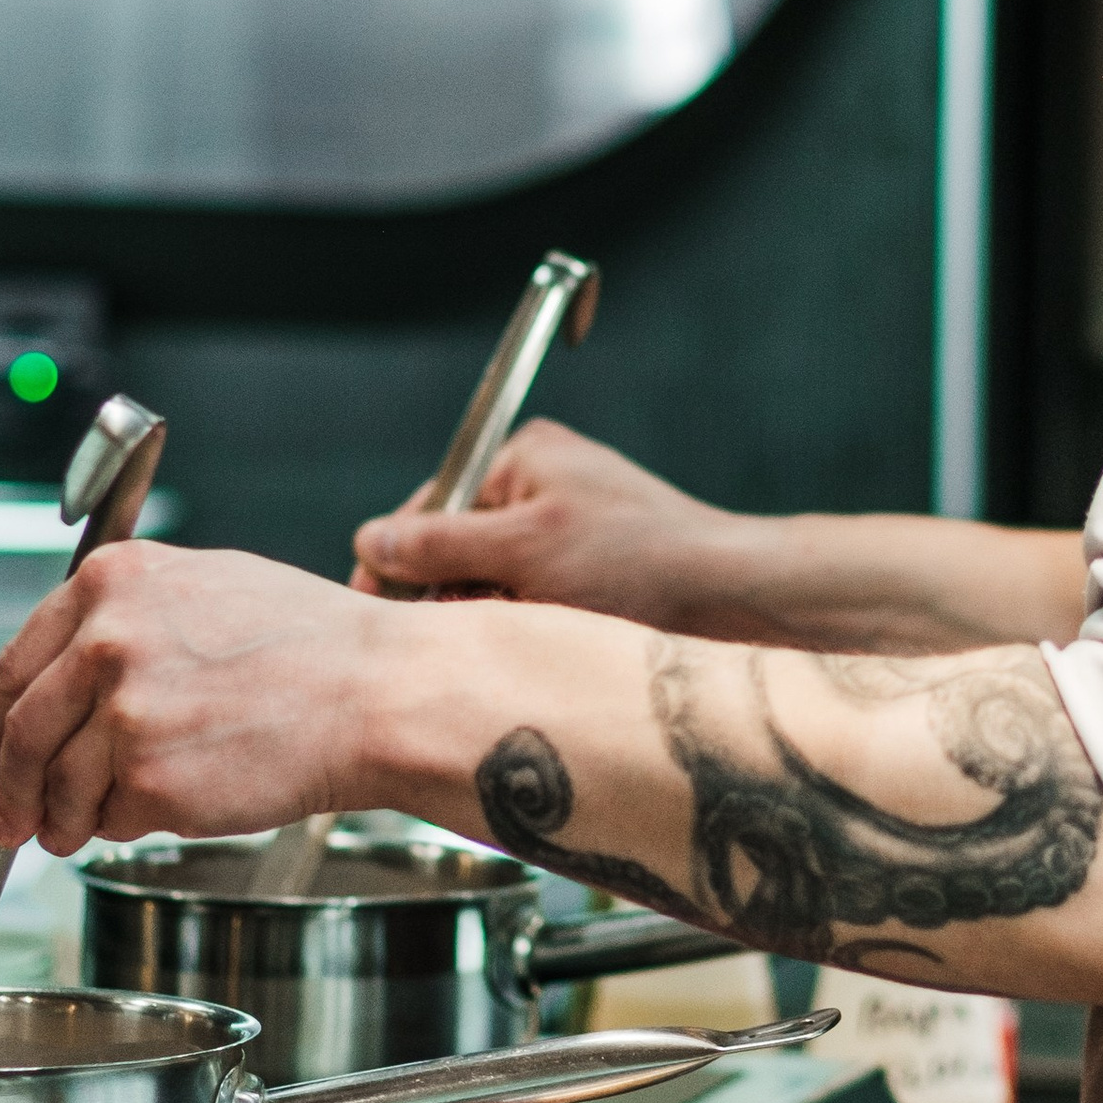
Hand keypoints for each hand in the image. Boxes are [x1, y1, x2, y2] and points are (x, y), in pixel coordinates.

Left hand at [0, 540, 378, 858]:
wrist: (376, 692)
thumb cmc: (311, 643)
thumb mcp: (204, 586)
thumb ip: (125, 619)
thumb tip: (67, 679)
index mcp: (112, 581)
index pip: (16, 662)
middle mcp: (106, 639)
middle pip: (19, 732)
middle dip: (8, 788)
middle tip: (9, 818)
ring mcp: (124, 712)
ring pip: (56, 787)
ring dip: (62, 820)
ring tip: (82, 829)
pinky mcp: (149, 778)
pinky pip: (108, 819)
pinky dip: (121, 826)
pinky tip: (162, 809)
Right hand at [353, 418, 750, 626]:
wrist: (733, 595)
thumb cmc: (639, 560)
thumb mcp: (524, 551)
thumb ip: (439, 545)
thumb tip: (369, 542)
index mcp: (521, 457)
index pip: (428, 508)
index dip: (397, 564)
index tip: (375, 617)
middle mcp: (540, 484)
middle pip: (456, 549)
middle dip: (451, 596)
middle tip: (455, 639)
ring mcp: (565, 527)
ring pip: (491, 582)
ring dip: (491, 617)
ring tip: (514, 640)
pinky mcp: (588, 568)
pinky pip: (529, 599)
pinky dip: (526, 624)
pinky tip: (544, 644)